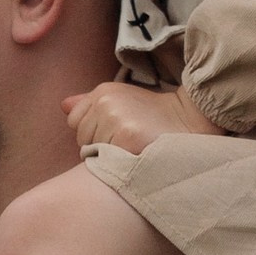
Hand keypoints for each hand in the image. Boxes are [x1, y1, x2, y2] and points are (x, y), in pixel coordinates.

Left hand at [63, 80, 209, 154]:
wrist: (192, 119)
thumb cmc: (155, 115)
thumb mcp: (123, 99)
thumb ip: (90, 103)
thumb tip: (63, 105)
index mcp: (103, 91)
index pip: (75, 121)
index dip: (92, 131)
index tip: (114, 133)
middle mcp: (106, 102)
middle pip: (82, 138)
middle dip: (99, 145)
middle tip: (126, 143)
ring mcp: (115, 120)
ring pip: (93, 152)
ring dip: (109, 156)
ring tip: (133, 149)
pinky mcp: (126, 138)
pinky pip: (106, 161)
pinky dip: (118, 164)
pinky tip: (136, 156)